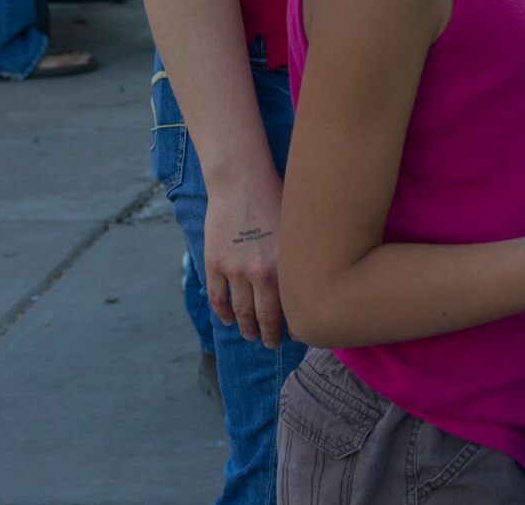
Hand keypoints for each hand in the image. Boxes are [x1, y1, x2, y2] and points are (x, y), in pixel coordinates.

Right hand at [204, 167, 289, 348]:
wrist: (242, 180)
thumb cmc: (278, 200)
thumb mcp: (297, 231)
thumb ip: (299, 259)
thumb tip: (309, 285)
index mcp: (287, 263)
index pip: (292, 306)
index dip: (293, 325)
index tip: (297, 333)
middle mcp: (261, 270)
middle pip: (265, 315)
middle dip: (269, 334)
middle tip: (272, 344)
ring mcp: (234, 268)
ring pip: (240, 310)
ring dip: (246, 327)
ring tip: (252, 335)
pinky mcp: (214, 262)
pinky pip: (217, 296)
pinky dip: (223, 312)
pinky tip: (229, 319)